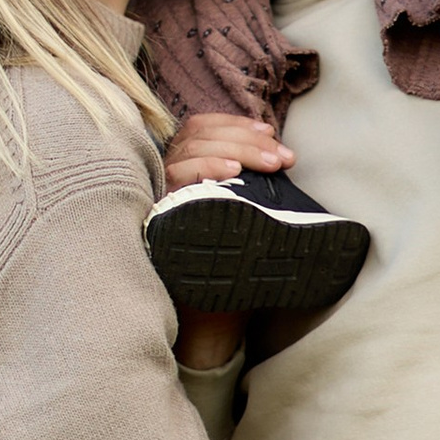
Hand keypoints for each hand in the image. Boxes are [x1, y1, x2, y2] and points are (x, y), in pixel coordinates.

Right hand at [162, 113, 287, 369]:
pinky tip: (232, 171)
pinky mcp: (156, 213)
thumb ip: (248, 185)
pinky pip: (175, 177)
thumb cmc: (226, 262)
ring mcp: (159, 193)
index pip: (200, 128)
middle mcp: (166, 177)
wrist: (205, 314)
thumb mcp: (240, 216)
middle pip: (199, 135)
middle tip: (282, 156)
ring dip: (236, 148)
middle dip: (246, 138)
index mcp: (183, 170)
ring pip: (190, 148)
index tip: (270, 131)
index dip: (234, 124)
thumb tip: (282, 157)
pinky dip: (206, 167)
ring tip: (270, 163)